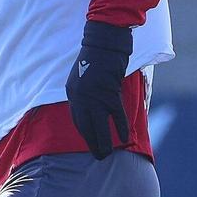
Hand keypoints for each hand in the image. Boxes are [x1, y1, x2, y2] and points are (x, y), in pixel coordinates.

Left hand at [64, 22, 132, 158]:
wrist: (105, 40)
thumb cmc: (97, 56)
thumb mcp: (83, 75)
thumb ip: (85, 91)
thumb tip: (91, 106)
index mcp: (72, 91)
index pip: (76, 118)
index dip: (85, 131)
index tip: (90, 142)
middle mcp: (80, 96)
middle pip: (84, 125)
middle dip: (91, 142)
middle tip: (98, 155)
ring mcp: (94, 94)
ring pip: (98, 124)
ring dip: (102, 141)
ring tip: (105, 155)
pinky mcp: (109, 91)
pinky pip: (116, 114)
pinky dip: (120, 126)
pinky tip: (124, 138)